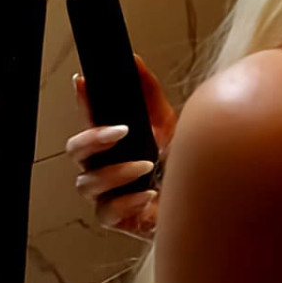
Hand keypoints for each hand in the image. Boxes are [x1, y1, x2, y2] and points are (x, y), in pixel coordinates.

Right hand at [65, 54, 177, 236]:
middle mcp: (104, 167)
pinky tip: (147, 194)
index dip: (81, 100)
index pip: (88, 117)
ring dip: (114, 172)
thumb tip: (133, 61)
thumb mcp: (170, 125)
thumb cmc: (183, 167)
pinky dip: (125, 202)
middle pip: (74, 150)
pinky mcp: (118, 221)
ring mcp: (108, 195)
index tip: (83, 82)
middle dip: (92, 138)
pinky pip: (106, 213)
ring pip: (85, 183)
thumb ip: (149, 94)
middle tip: (120, 132)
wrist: (207, 207)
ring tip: (144, 166)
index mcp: (114, 142)